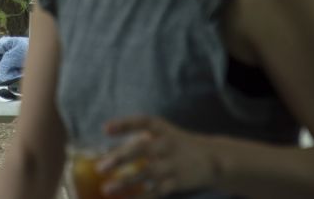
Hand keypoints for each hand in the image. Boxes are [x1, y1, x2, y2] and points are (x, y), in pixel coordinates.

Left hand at [97, 115, 218, 197]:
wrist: (212, 159)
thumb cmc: (175, 145)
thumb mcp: (162, 135)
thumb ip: (139, 141)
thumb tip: (106, 155)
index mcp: (162, 129)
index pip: (142, 122)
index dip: (124, 124)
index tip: (105, 129)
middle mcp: (167, 144)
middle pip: (142, 148)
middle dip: (120, 157)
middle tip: (100, 167)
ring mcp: (173, 164)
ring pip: (147, 173)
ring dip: (125, 182)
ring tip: (106, 189)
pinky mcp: (177, 182)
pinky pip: (156, 191)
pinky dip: (141, 197)